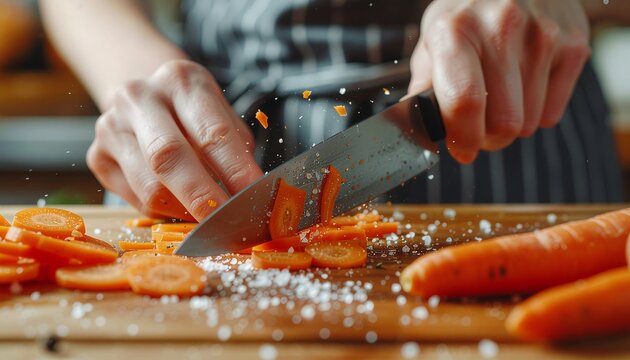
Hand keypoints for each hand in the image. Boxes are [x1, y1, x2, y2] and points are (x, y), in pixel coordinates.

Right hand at [87, 60, 262, 220]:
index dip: (235, 169)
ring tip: (208, 216)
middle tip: (227, 222)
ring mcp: (111, 126)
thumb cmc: (193, 113)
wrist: (144, 97)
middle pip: (168, 157)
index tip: (254, 196)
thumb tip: (251, 195)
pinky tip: (180, 204)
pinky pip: (136, 200)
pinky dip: (165, 211)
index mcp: (180, 81)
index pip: (210, 131)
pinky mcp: (96, 156)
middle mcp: (139, 97)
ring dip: (185, 210)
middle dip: (202, 197)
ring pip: (150, 187)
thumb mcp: (221, 116)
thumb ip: (236, 151)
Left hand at [408, 0, 589, 162]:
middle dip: (487, 137)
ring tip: (500, 98)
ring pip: (529, 124)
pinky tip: (524, 86)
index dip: (463, 138)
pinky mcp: (574, 44)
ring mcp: (544, 35)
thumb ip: (423, 88)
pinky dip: (536, 112)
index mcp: (456, 30)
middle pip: (503, 124)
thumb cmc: (466, 17)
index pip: (465, 101)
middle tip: (479, 125)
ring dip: (511, 123)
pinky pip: (552, 114)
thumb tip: (419, 131)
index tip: (462, 149)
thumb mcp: (432, 42)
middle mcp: (502, 28)